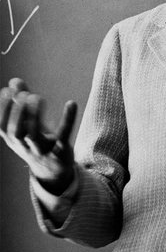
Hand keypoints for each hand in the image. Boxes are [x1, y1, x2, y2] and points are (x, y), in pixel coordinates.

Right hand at [0, 78, 76, 192]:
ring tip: (37, 97)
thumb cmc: (37, 142)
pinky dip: (68, 119)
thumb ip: (21, 103)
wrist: (54, 171)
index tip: (6, 91)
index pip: (2, 127)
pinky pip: (64, 135)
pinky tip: (71, 103)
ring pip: (34, 136)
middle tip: (25, 94)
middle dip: (17, 112)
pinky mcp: (61, 151)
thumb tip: (14, 81)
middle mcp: (25, 146)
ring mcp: (43, 150)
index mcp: (14, 140)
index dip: (2, 110)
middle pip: (16, 132)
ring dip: (34, 116)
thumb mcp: (27, 125)